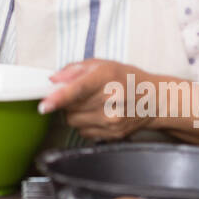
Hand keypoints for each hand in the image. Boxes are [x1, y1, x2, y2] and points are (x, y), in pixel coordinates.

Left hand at [38, 59, 157, 141]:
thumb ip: (73, 70)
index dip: (58, 98)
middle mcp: (111, 100)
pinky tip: (98, 114)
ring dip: (75, 113)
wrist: (154, 99)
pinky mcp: (113, 134)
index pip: (78, 89)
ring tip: (91, 104)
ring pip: (73, 121)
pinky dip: (85, 124)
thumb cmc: (126, 79)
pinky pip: (83, 132)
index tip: (45, 105)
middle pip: (70, 107)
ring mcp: (113, 120)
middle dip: (67, 101)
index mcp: (106, 77)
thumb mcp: (101, 64)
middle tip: (80, 94)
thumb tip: (53, 80)